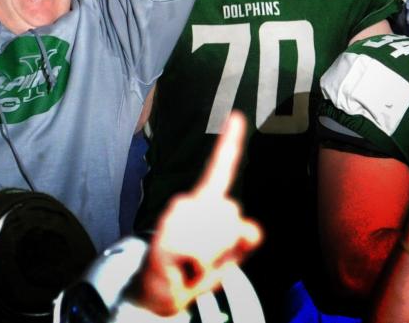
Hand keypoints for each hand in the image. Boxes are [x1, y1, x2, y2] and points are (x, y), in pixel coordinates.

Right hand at [129, 112, 261, 315]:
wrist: (160, 292)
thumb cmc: (194, 270)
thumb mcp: (227, 257)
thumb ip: (242, 240)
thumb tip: (248, 225)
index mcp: (207, 205)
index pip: (221, 170)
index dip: (230, 143)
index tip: (237, 115)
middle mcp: (191, 204)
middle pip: (230, 212)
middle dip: (228, 240)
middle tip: (208, 257)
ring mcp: (176, 219)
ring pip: (214, 232)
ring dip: (212, 256)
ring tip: (194, 264)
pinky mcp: (164, 239)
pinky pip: (194, 249)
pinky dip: (196, 265)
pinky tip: (185, 267)